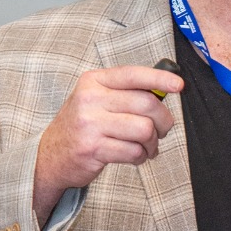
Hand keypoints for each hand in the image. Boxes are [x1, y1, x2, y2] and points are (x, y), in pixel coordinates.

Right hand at [33, 65, 182, 224]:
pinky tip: (135, 156)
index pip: (133, 74)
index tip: (179, 85)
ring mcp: (90, 124)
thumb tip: (163, 92)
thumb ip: (124, 93)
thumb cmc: (81, 126)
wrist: (51, 155)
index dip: (160, 78)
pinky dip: (141, 156)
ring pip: (144, 130)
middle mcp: (90, 99)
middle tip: (163, 129)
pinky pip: (134, 151)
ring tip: (147, 146)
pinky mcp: (93, 149)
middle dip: (163, 120)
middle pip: (146, 104)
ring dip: (153, 142)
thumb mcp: (95, 99)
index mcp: (93, 81)